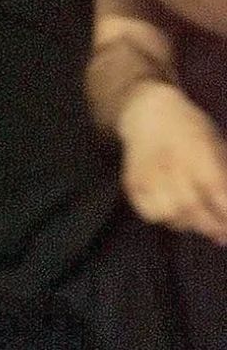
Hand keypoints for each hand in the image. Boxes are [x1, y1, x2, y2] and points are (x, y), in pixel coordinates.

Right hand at [117, 81, 226, 243]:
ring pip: (168, 215)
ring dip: (187, 224)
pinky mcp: (132, 184)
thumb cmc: (190, 127)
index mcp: (197, 152)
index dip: (225, 213)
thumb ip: (223, 174)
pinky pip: (149, 213)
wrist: (147, 115)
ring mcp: (147, 176)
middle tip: (222, 235)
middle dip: (210, 226)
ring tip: (199, 223)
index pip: (215, 191)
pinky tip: (175, 215)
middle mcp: (170, 165)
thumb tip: (226, 206)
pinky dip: (165, 219)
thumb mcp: (214, 143)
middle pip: (191, 208)